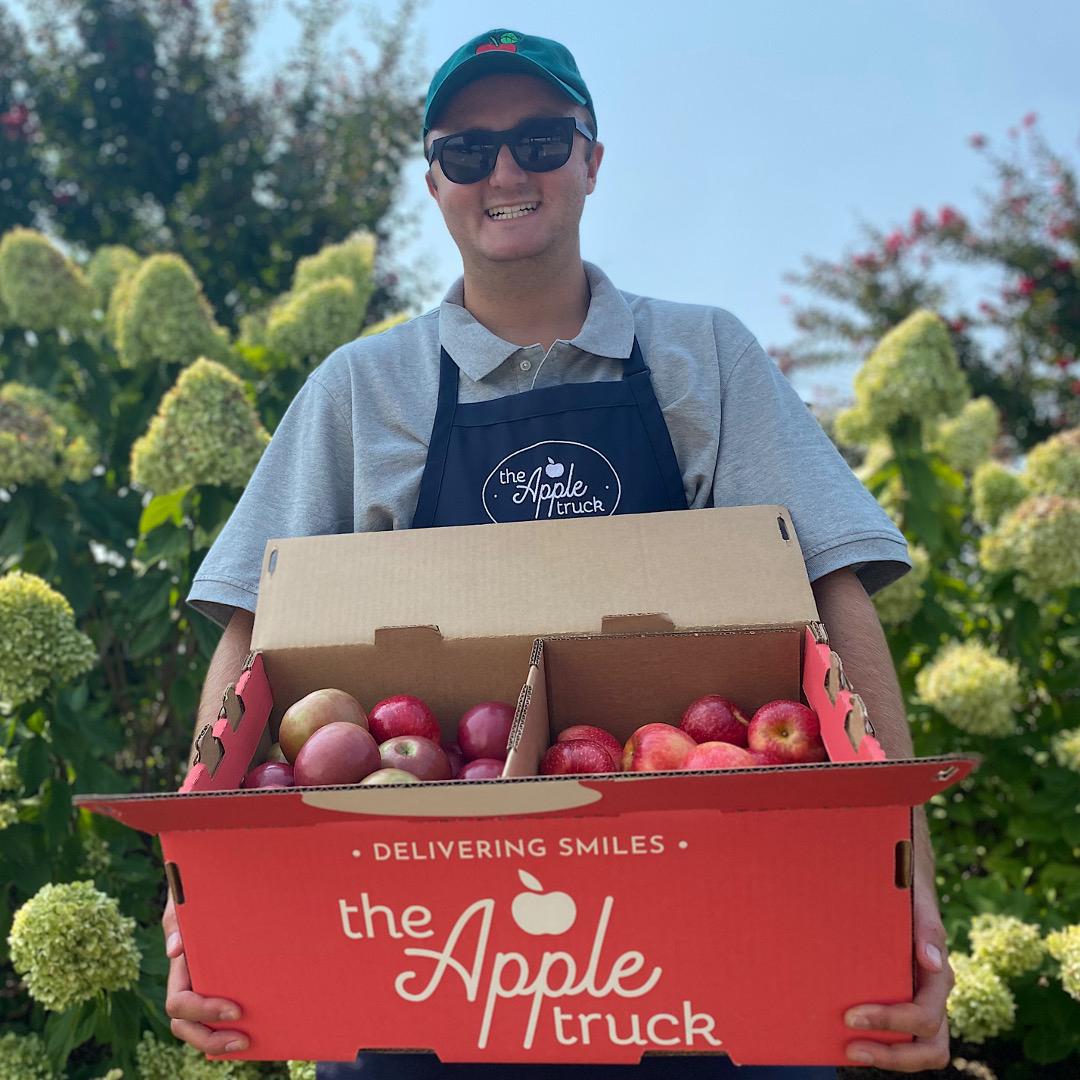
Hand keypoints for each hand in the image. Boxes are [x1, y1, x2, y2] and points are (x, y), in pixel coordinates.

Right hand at [163, 894, 248, 1054]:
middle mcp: (191, 981)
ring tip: (251, 1041)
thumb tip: (175, 950)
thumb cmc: (196, 890)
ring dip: (220, 1041)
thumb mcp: (185, 900)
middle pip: (187, 1026)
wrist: (214, 879)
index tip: (235, 1011)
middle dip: (210, 1039)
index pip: (179, 1005)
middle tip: (243, 1041)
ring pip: (203, 1026)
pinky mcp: (226, 981)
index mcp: (181, 967)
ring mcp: (207, 984)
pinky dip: (236, 1025)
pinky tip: (263, 1028)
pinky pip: (224, 1014)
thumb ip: (179, 921)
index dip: (203, 1013)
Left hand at [842, 883, 953, 1071]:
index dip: (891, 1023)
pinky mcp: (905, 1007)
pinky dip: (880, 1045)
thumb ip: (926, 930)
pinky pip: (902, 1039)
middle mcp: (935, 999)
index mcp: (939, 979)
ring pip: (921, 1051)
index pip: (925, 1018)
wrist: (905, 888)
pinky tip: (846, 1038)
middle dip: (893, 1055)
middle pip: (931, 1049)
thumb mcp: (917, 907)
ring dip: (888, 1058)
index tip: (852, 1017)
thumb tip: (930, 962)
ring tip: (849, 1051)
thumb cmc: (908, 900)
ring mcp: (922, 1006)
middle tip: (850, 1049)